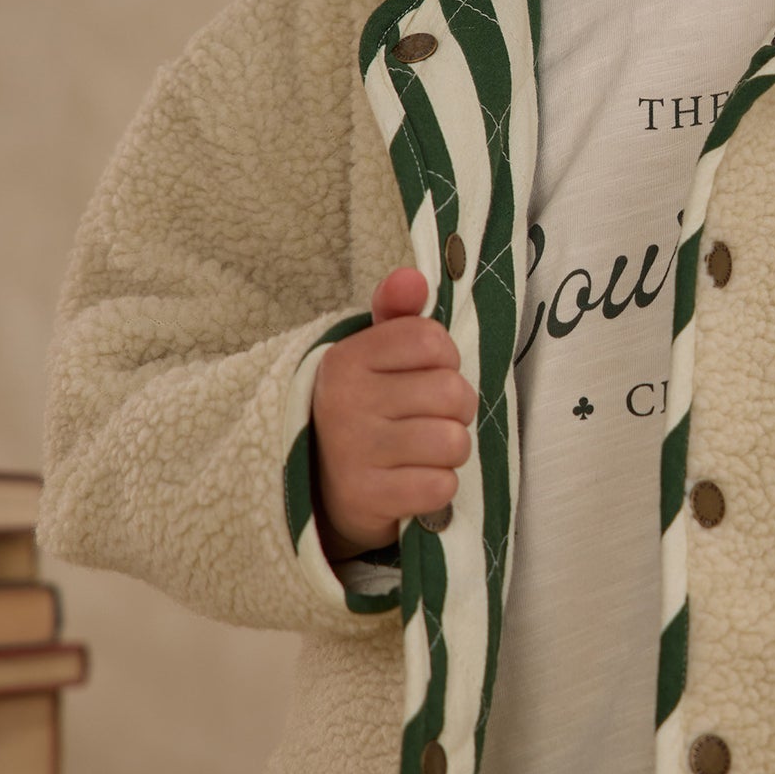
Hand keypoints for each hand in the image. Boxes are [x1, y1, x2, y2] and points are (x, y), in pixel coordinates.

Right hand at [311, 266, 474, 562]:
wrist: (319, 489)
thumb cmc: (365, 411)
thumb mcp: (373, 357)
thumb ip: (398, 315)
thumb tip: (412, 277)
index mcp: (347, 359)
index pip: (434, 341)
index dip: (445, 361)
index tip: (422, 375)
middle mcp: (344, 401)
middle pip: (453, 393)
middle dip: (455, 410)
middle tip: (427, 418)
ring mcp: (353, 451)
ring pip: (453, 442)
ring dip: (449, 450)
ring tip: (420, 450)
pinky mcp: (366, 497)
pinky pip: (440, 486)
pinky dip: (437, 487)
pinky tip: (411, 481)